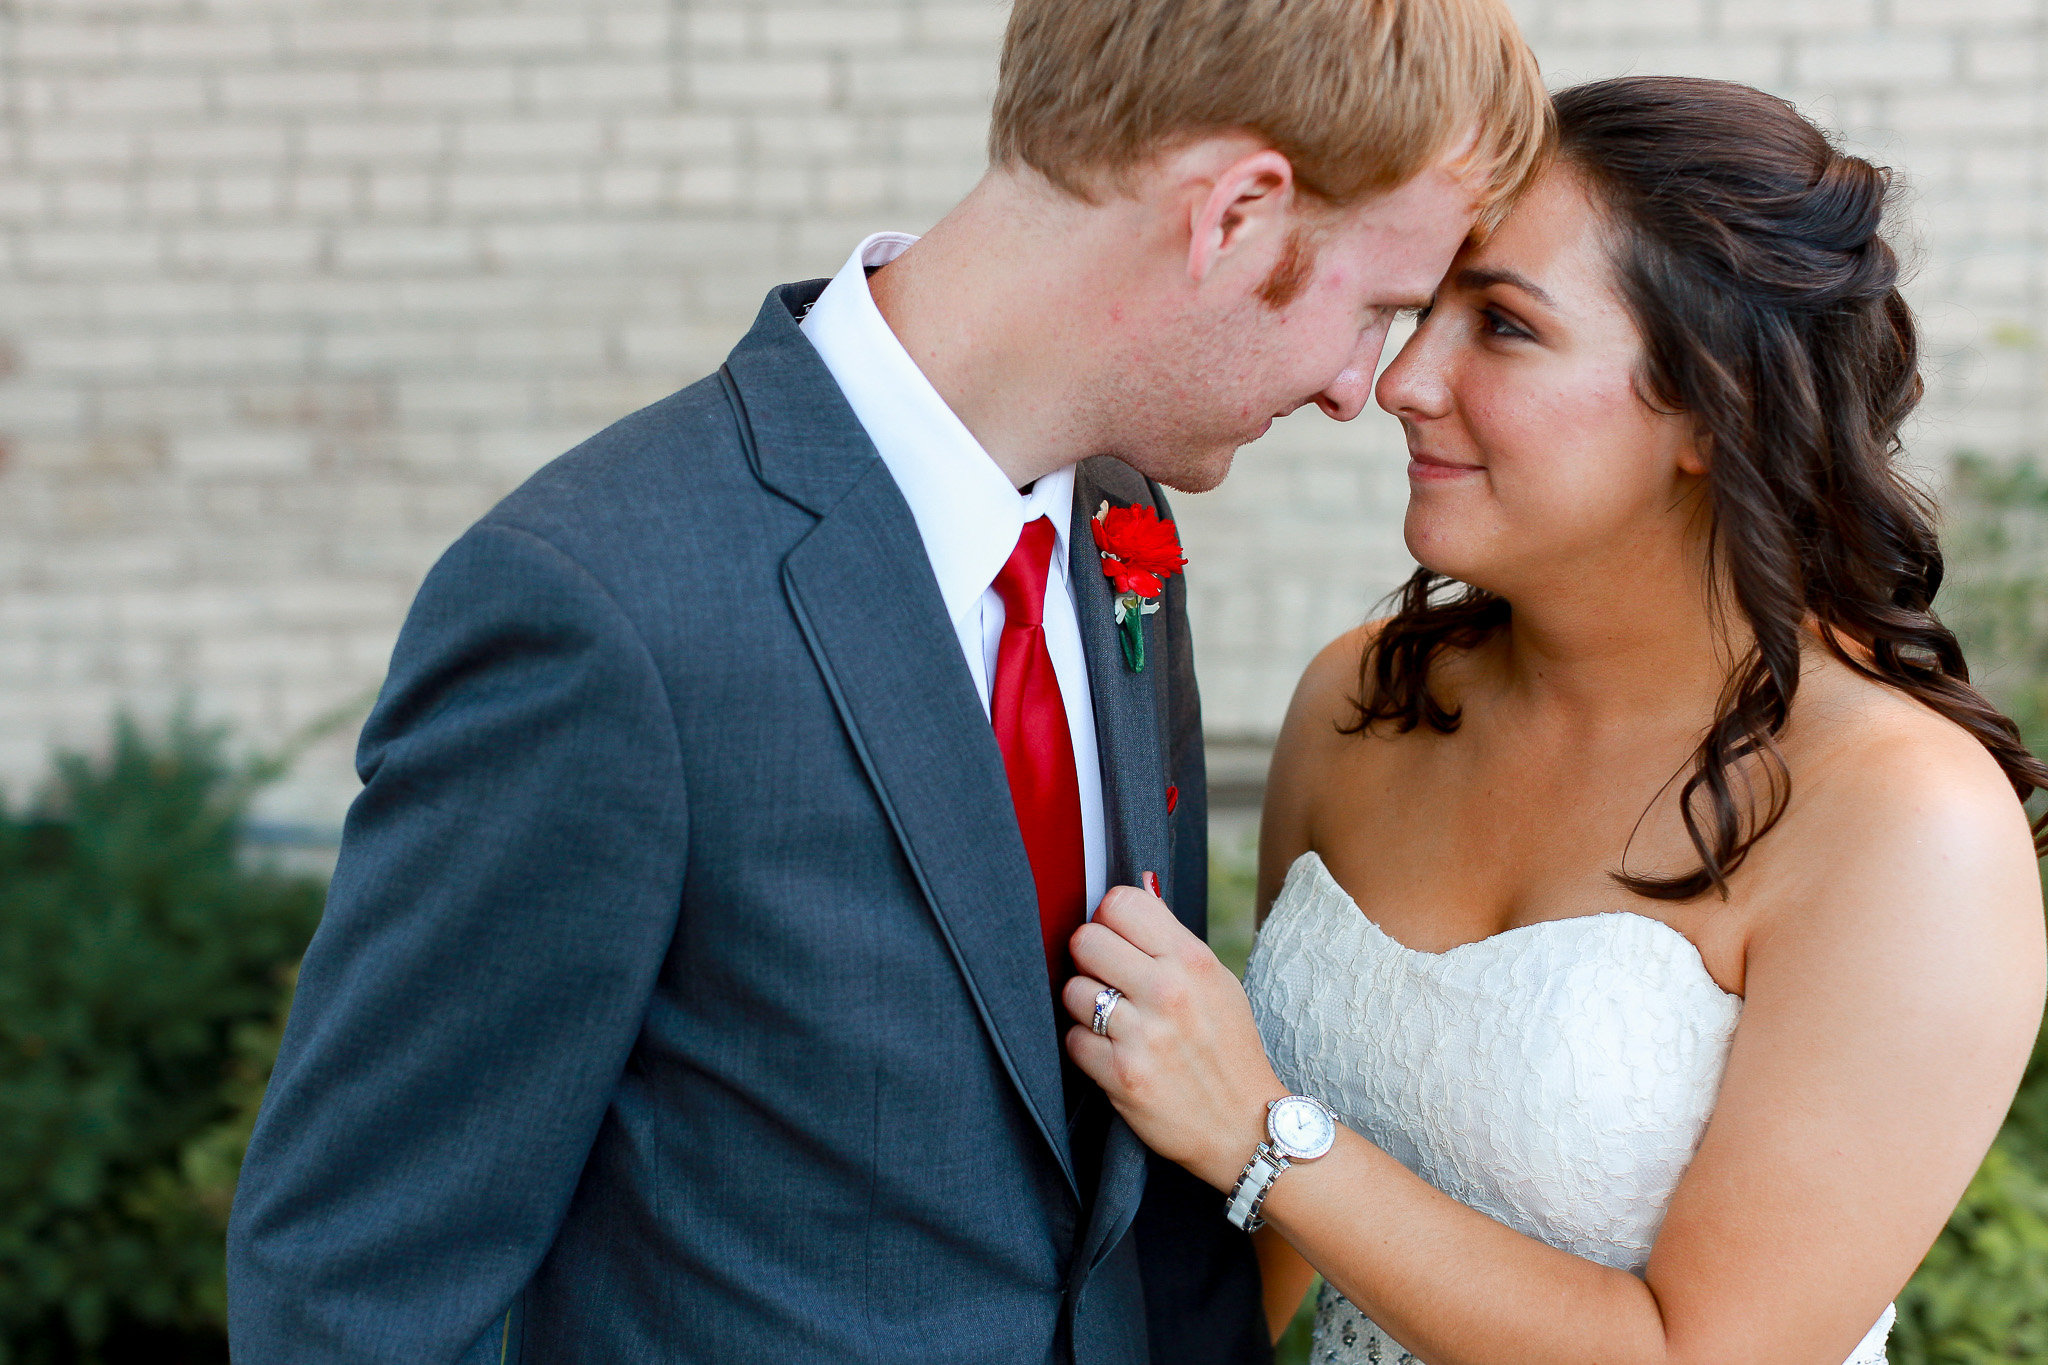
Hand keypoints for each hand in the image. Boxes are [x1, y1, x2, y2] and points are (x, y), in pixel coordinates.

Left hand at [1062, 878, 1287, 1190]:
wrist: (1246, 1127)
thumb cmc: (1228, 1049)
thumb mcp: (1217, 983)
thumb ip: (1171, 943)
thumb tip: (1129, 895)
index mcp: (1193, 961)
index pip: (1121, 902)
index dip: (1109, 918)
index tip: (1116, 938)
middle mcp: (1168, 992)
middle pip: (1086, 939)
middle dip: (1090, 958)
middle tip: (1108, 979)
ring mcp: (1143, 1035)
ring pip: (1073, 990)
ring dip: (1084, 1005)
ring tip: (1112, 1020)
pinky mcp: (1121, 1076)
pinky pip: (1072, 1040)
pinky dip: (1086, 1046)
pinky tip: (1112, 1052)